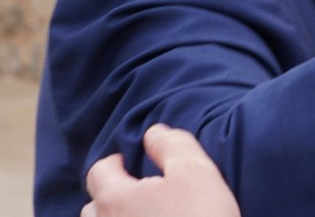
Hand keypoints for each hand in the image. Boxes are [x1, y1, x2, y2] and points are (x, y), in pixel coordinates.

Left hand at [82, 124, 239, 216]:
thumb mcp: (197, 172)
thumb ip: (173, 145)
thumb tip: (154, 132)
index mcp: (116, 200)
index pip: (99, 171)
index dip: (115, 162)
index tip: (130, 162)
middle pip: (93, 207)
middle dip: (111, 195)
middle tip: (138, 192)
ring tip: (141, 216)